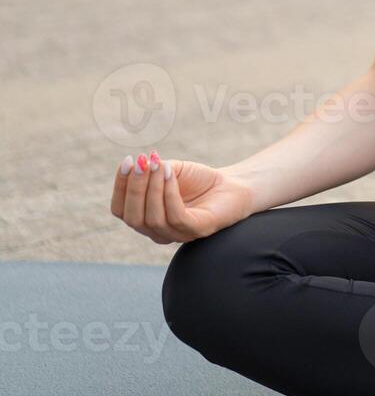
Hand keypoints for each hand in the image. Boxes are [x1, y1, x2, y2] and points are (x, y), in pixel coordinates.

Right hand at [109, 151, 254, 244]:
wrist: (233, 185)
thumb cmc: (199, 180)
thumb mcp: (171, 170)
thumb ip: (153, 170)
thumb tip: (139, 164)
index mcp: (145, 218)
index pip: (121, 210)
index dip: (120, 186)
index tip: (128, 160)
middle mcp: (157, 232)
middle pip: (133, 217)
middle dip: (134, 187)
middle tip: (142, 161)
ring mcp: (177, 234)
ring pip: (152, 218)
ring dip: (152, 188)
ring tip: (158, 164)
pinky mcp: (197, 230)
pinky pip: (176, 217)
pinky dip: (169, 193)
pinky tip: (171, 174)